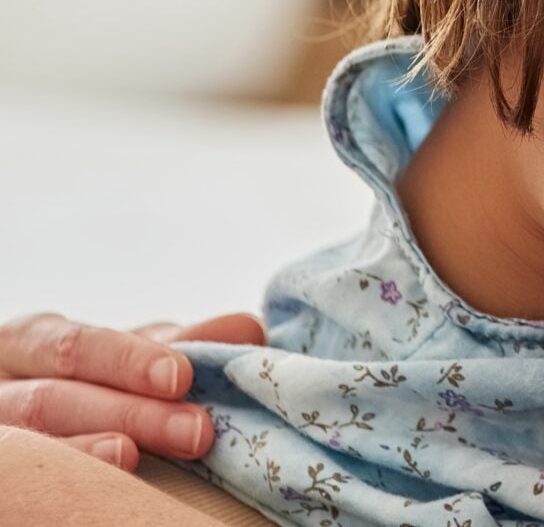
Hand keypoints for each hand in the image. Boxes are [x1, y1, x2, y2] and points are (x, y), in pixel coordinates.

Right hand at [0, 311, 264, 469]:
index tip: (181, 377)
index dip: (126, 360)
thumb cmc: (87, 380)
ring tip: (134, 457)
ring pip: (35, 445)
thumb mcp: (125, 356)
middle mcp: (2, 386)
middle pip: (55, 399)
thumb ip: (180, 343)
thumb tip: (247, 328)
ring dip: (91, 452)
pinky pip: (21, 482)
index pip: (73, 346)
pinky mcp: (4, 478)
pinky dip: (65, 479)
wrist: (40, 411)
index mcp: (33, 342)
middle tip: (197, 431)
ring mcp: (0, 441)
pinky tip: (100, 486)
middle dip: (130, 413)